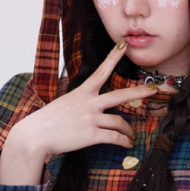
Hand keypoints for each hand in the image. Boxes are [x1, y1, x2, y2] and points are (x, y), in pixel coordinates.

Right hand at [5, 41, 155, 163]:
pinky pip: (114, 138)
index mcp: (82, 92)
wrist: (36, 135)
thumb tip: (90, 109)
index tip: (124, 45)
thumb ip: (79, 104)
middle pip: (120, 96)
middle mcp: (89, 103)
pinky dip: (123, 142)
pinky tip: (127, 144)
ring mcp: (91, 119)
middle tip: (154, 90)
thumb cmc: (47, 121)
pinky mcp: (91, 135)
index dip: (113, 57)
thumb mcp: (64, 105)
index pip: (101, 71)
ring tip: (132, 136)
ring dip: (129, 131)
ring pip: (120, 122)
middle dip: (139, 92)